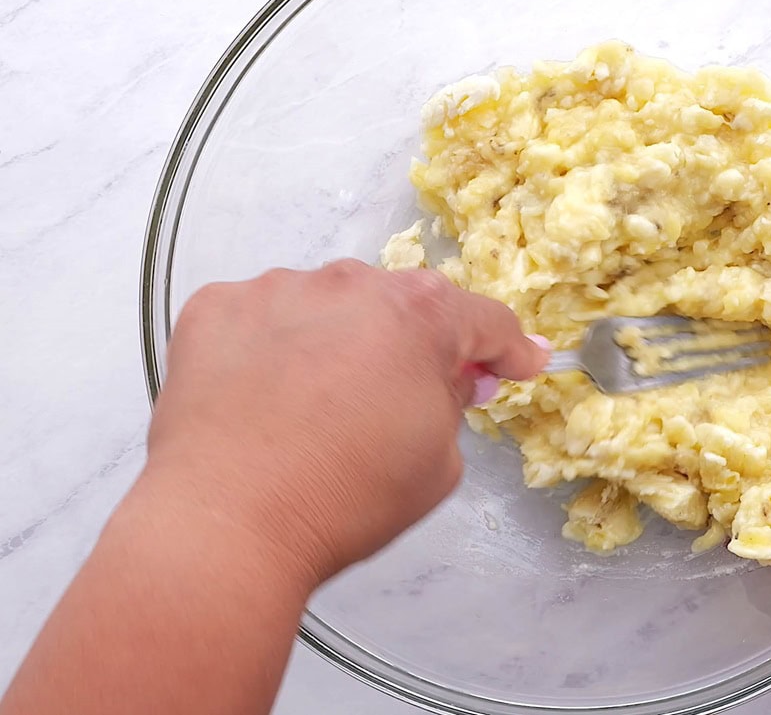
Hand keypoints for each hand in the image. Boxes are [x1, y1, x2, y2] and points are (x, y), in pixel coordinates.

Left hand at [144, 261, 547, 585]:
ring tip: (317, 403)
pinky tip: (262, 395)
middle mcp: (352, 284)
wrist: (224, 521)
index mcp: (421, 316)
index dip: (509, 348)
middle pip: (401, 304)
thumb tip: (454, 377)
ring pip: (328, 305)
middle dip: (413, 344)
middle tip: (404, 396)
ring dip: (338, 339)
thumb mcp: (438, 463)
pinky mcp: (215, 306)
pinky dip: (271, 345)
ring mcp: (278, 288)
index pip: (485, 320)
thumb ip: (454, 403)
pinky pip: (262, 316)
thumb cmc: (347, 497)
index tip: (519, 363)